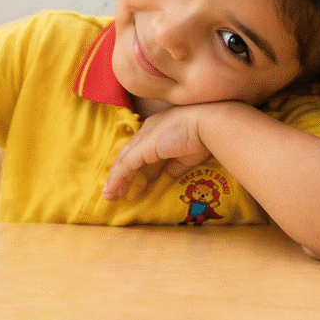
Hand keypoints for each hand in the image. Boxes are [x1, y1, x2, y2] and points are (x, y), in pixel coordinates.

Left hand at [101, 104, 216, 200]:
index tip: (133, 181)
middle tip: (117, 190)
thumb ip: (174, 164)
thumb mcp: (186, 155)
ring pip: (124, 160)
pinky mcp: (142, 147)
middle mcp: (147, 129)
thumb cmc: (203, 137)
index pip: (141, 149)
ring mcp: (143, 137)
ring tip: (111, 195)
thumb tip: (167, 174)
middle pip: (128, 153)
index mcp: (158, 128)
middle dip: (122, 173)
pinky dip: (117, 178)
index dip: (134, 165)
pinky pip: (125, 166)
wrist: (207, 124)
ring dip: (116, 179)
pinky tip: (113, 190)